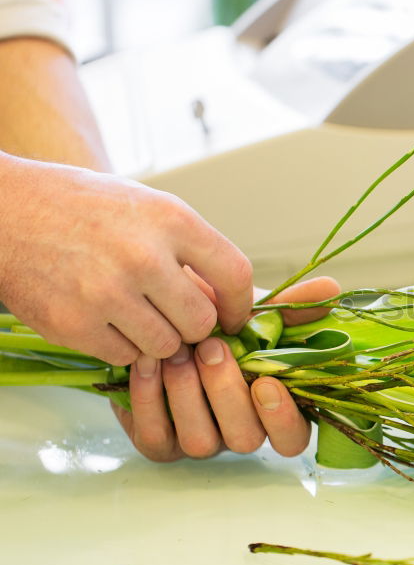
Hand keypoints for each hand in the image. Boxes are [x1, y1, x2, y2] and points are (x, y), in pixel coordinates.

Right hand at [0, 153, 252, 364]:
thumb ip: (189, 251)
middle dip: (194, 326)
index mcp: (169, 219)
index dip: (240, 304)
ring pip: (166, 346)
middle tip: (175, 317)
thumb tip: (225, 302)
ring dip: (158, 339)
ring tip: (137, 314)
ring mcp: (106, 293)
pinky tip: (105, 319)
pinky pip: (125, 357)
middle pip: (201, 322)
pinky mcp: (74, 324)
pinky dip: (121, 347)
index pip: (234, 274)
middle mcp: (142, 256)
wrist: (4, 211)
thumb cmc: (82, 207)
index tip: (233, 316)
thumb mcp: (146, 208)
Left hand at [111, 277, 339, 461]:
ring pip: (200, 441)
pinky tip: (150, 361)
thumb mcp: (254, 312)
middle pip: (246, 439)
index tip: (267, 382)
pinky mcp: (158, 443)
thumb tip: (331, 290)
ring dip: (188, 393)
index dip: (283, 418)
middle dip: (227, 392)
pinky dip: (150, 397)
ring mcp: (198, 441)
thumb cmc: (215, 322)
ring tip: (178, 350)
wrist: (154, 319)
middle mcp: (238, 431)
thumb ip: (291, 306)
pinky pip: (155, 435)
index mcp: (271, 409)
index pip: (292, 438)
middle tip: (211, 347)